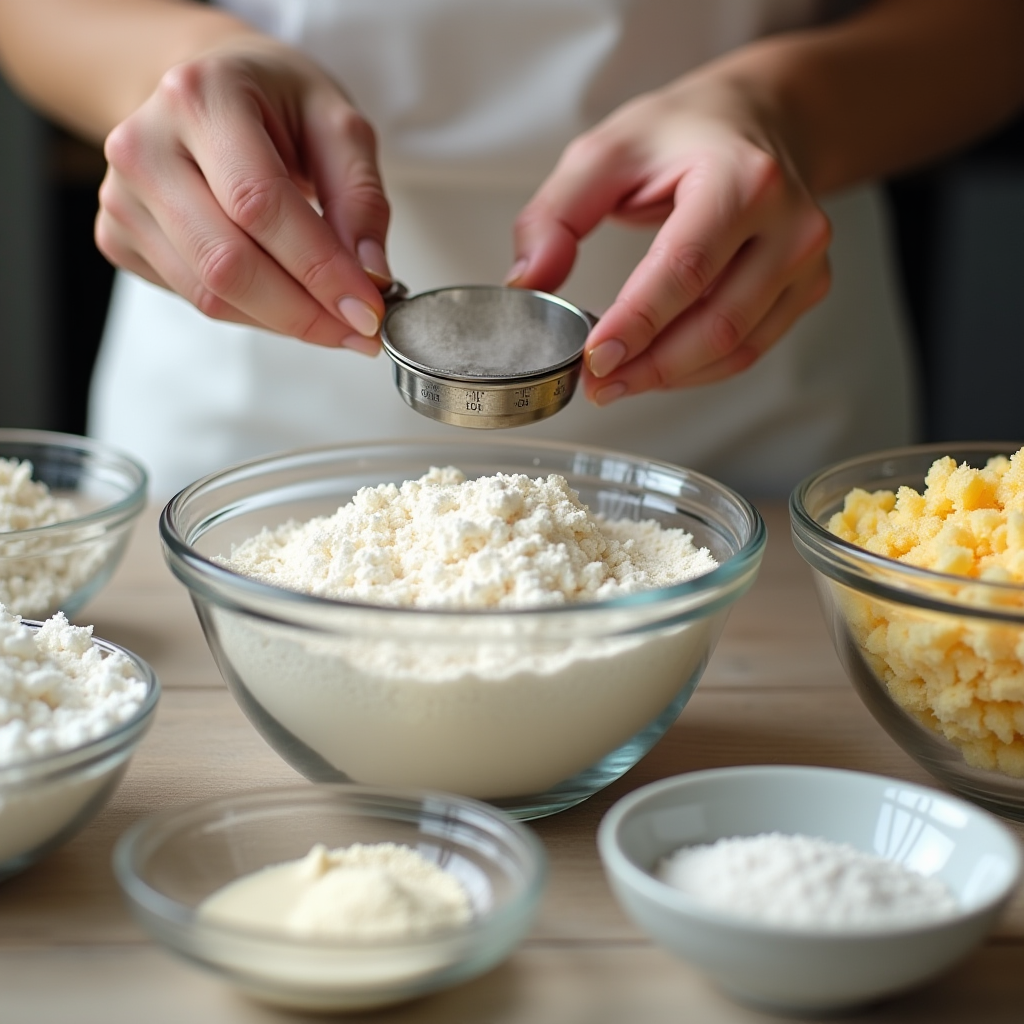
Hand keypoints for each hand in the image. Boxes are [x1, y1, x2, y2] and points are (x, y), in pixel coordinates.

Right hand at [96, 36, 390, 351]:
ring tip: (333, 316)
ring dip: (284, 321)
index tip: (369, 310)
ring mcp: (123, 197)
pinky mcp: (119, 237)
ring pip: (210, 295)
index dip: (319, 269)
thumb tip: (371, 275)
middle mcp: (145, 146)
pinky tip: (286, 295)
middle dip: (305, 312)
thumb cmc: (275, 103)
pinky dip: (254, 314)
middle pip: (226, 263)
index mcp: (200, 98)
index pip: (259, 205)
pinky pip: (196, 300)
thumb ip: (361, 200)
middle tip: (359, 330)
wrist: (210, 92)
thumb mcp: (338, 126)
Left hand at [508, 72, 831, 402]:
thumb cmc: (683, 135)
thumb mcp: (603, 153)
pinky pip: (750, 350)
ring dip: (670, 377)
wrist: (756, 120)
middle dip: (650, 366)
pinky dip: (697, 370)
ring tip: (618, 381)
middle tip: (597, 384)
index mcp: (742, 178)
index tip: (594, 358)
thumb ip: (554, 216)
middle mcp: (789, 222)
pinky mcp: (807, 288)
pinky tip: (657, 366)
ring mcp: (804, 261)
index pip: (686, 268)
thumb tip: (528, 282)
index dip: (637, 323)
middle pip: (717, 322)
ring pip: (736, 348)